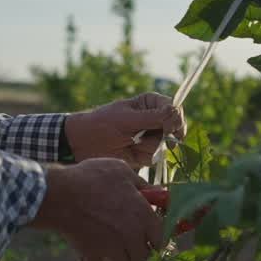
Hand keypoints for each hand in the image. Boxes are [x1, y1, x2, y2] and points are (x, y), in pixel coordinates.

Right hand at [31, 159, 164, 260]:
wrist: (61, 195)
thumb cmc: (92, 178)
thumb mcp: (121, 170)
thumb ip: (140, 184)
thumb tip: (154, 192)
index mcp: (143, 215)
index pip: (161, 238)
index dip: (157, 237)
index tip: (151, 236)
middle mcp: (131, 236)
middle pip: (143, 255)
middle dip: (139, 250)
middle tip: (131, 242)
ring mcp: (112, 248)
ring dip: (121, 259)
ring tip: (114, 249)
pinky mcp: (93, 255)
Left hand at [63, 93, 187, 167]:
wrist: (85, 144)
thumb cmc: (103, 124)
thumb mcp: (128, 118)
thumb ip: (153, 117)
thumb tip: (175, 111)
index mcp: (150, 103)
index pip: (173, 107)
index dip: (176, 118)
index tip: (170, 128)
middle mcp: (154, 119)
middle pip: (176, 127)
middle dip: (168, 135)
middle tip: (162, 140)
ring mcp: (150, 137)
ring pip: (167, 144)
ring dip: (151, 146)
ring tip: (133, 143)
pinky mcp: (146, 153)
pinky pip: (156, 157)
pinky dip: (145, 156)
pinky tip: (132, 152)